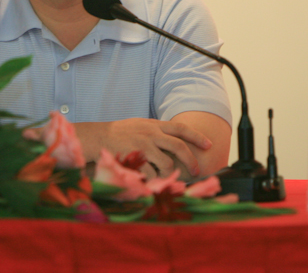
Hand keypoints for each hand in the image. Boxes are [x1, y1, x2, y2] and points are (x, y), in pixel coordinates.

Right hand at [74, 119, 212, 178]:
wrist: (99, 136)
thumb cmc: (119, 133)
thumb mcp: (140, 125)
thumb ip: (155, 131)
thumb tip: (171, 138)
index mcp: (155, 125)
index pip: (181, 128)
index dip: (197, 136)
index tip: (209, 144)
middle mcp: (152, 133)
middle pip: (180, 146)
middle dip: (191, 160)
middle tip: (197, 171)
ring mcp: (145, 145)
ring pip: (168, 163)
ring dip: (171, 173)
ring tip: (168, 178)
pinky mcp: (137, 157)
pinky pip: (152, 172)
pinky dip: (155, 179)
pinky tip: (154, 182)